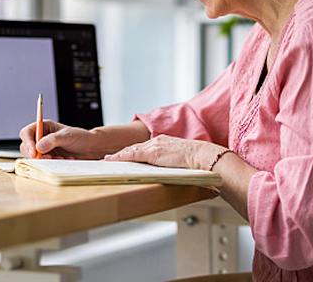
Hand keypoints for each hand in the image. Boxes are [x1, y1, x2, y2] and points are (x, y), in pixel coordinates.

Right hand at [19, 120, 103, 158]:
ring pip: (33, 156)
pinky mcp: (48, 157)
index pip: (27, 132)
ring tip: (59, 159)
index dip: (28, 142)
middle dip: (35, 154)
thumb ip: (53, 140)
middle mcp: (42, 137)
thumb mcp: (67, 136)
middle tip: (49, 158)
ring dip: (44, 160)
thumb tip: (38, 147)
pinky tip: (61, 161)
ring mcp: (44, 148)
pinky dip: (50, 164)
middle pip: (26, 146)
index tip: (34, 152)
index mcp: (44, 126)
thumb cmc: (80, 138)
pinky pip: (42, 163)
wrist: (90, 148)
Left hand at [104, 134, 225, 169]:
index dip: (132, 151)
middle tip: (110, 158)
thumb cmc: (198, 161)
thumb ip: (173, 162)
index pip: (144, 147)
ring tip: (108, 160)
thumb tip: (172, 171)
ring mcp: (154, 146)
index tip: (124, 155)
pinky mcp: (152, 153)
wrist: (204, 156)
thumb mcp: (182, 160)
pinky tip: (113, 160)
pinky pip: (132, 155)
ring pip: (131, 150)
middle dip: (122, 153)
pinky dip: (121, 157)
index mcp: (165, 142)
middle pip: (135, 147)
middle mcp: (157, 141)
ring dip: (119, 156)